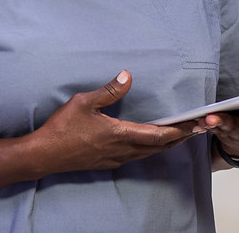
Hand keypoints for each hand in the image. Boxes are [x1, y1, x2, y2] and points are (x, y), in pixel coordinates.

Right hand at [31, 70, 197, 174]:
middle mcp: (121, 150)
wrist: (44, 155)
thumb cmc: (62, 128)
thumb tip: (128, 75)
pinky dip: (149, 149)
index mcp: (119, 134)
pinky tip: (148, 143)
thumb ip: (109, 90)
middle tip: (195, 129)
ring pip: (147, 153)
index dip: (178, 131)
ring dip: (165, 144)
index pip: (157, 135)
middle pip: (158, 147)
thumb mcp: (84, 102)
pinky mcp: (106, 163)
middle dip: (178, 138)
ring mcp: (114, 159)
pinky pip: (135, 157)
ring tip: (178, 135)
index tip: (193, 125)